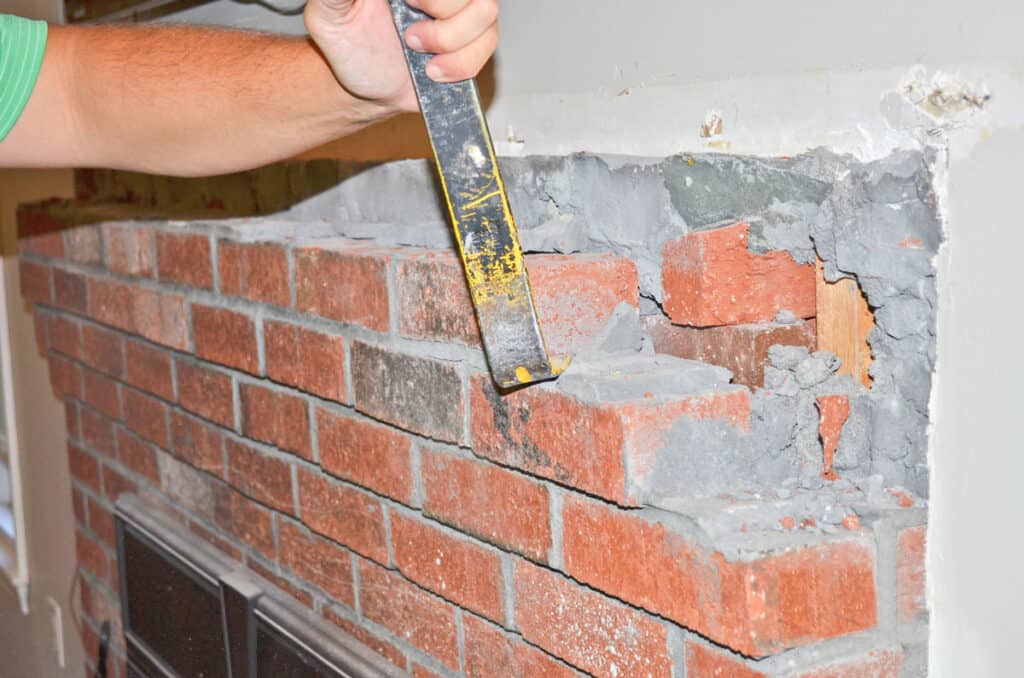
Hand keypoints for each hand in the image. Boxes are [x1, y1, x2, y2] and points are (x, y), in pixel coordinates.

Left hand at [305, 0, 498, 113]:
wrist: (365, 87)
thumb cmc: (348, 46)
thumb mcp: (328, 12)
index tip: (408, 2)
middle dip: (441, 15)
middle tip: (408, 35)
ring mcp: (463, 14)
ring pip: (486, 13)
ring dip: (451, 40)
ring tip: (418, 51)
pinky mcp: (474, 44)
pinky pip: (487, 47)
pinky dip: (459, 64)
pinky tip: (433, 70)